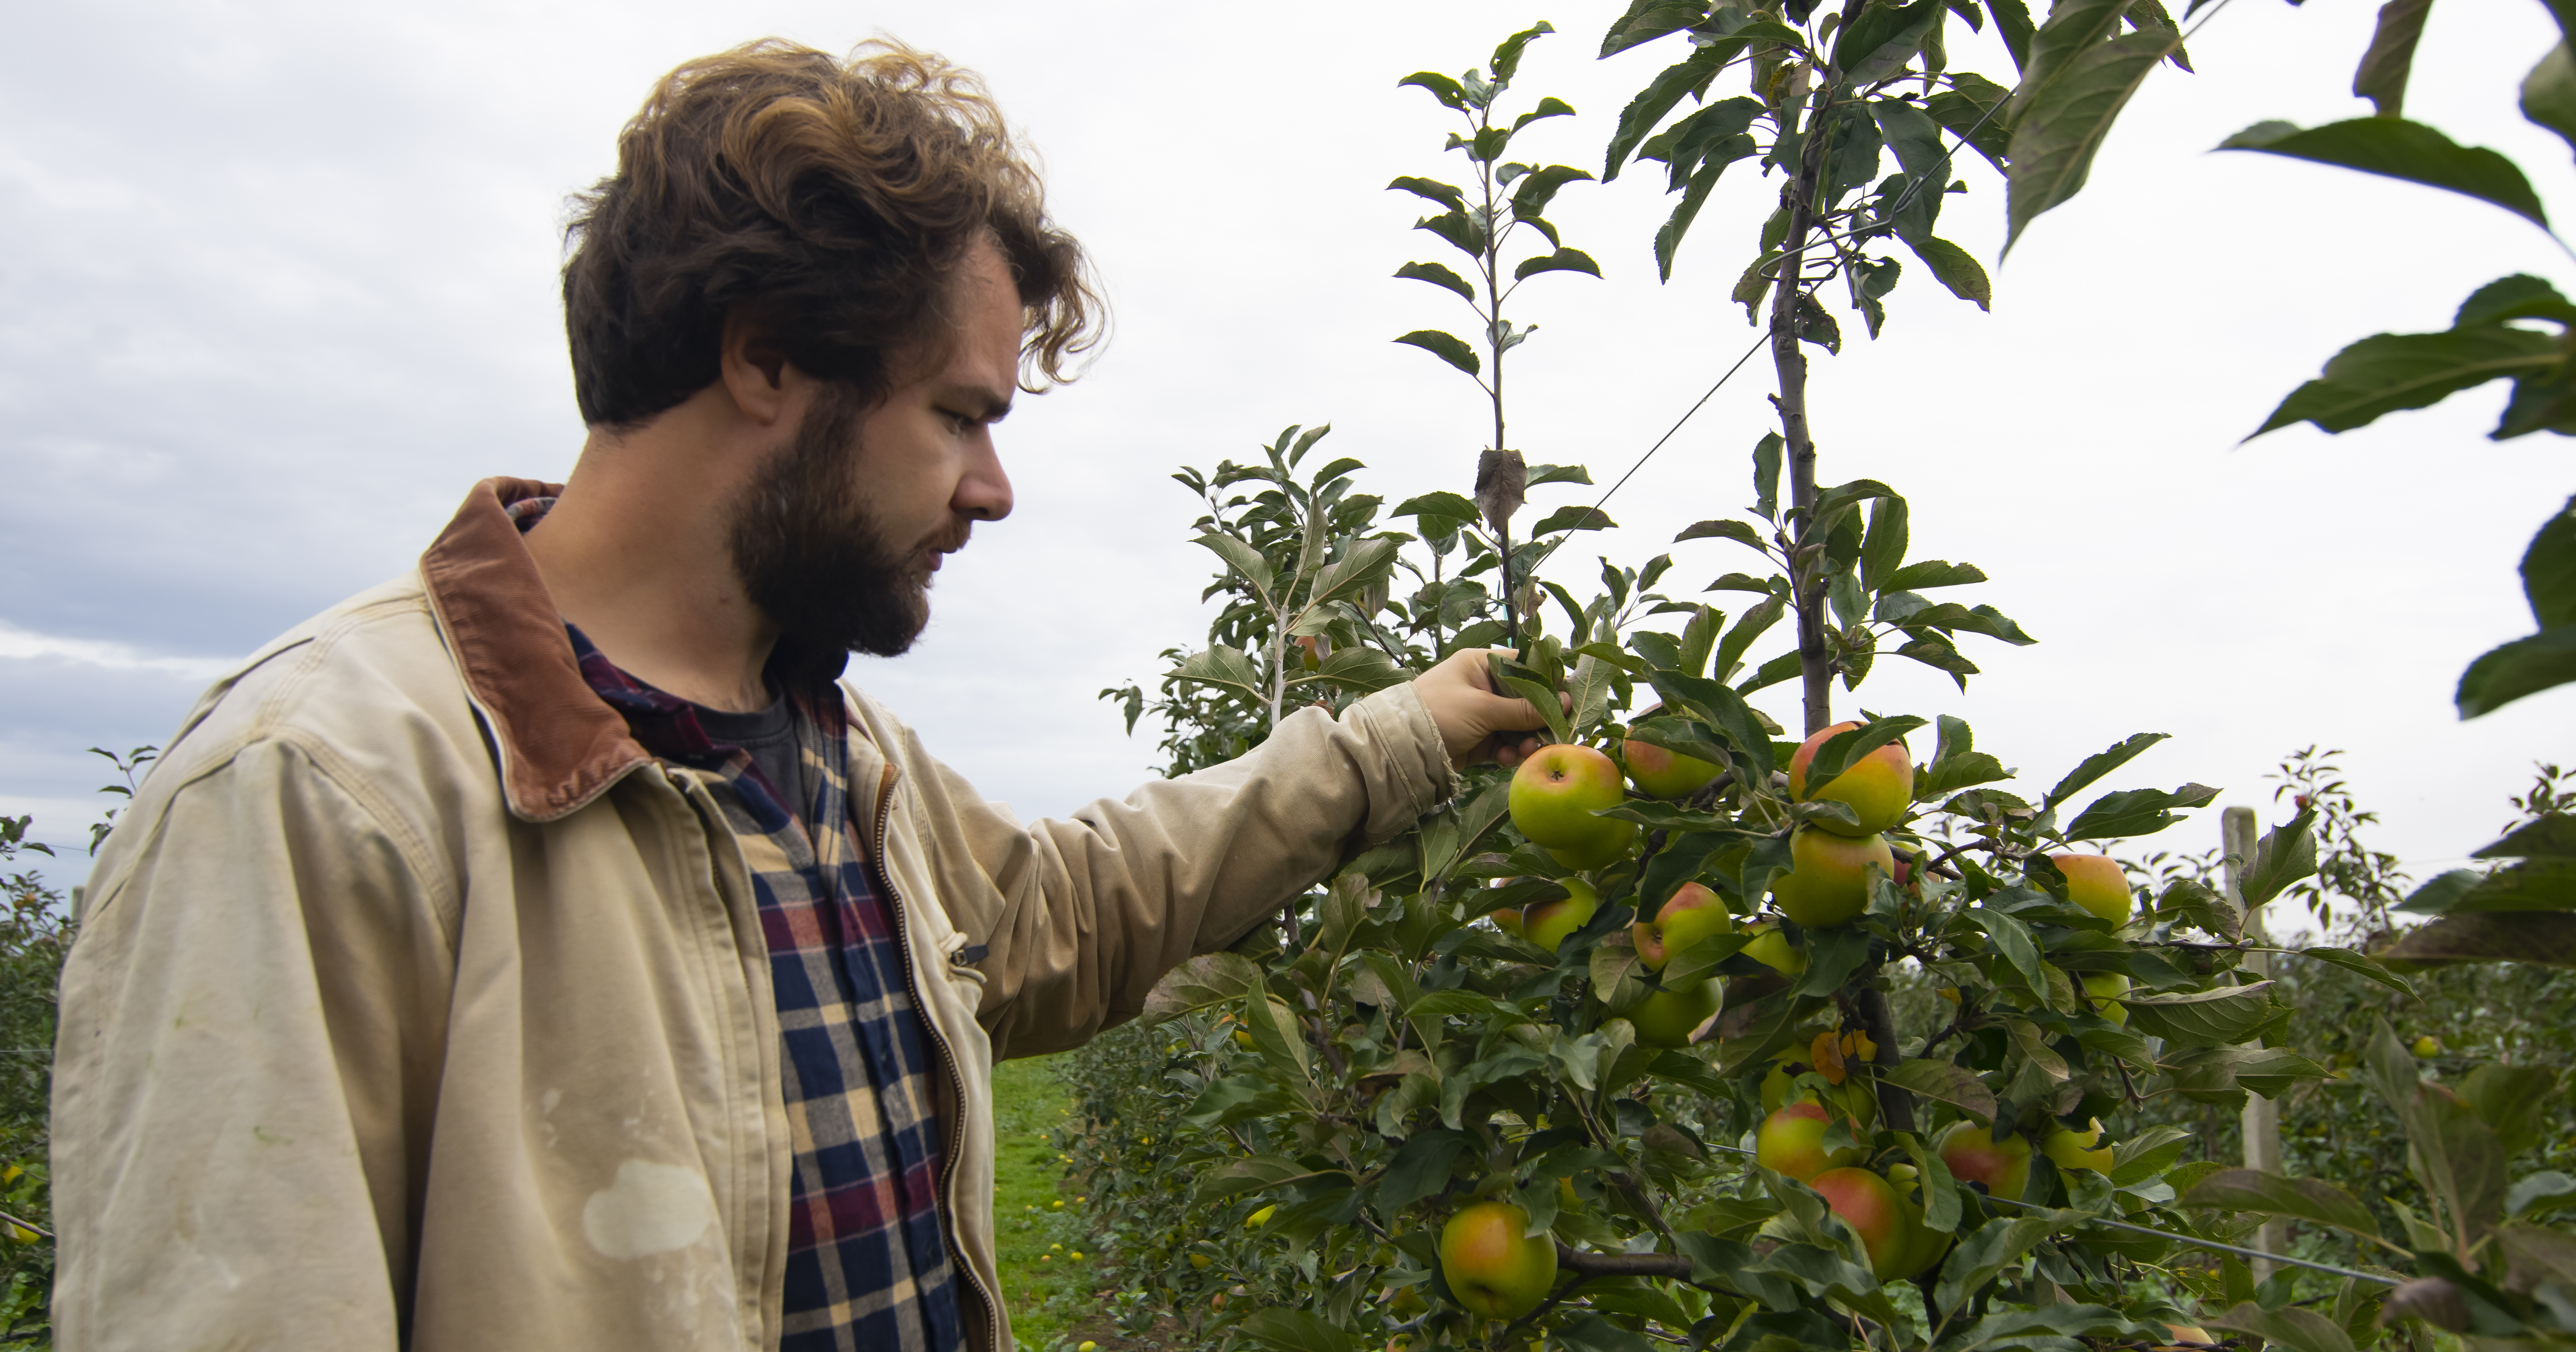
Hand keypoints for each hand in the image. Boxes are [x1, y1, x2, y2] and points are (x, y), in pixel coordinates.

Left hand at [1412, 648, 1562, 769]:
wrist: (1402, 748)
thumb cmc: (1439, 712)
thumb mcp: (1483, 708)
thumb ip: (1523, 709)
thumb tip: (1565, 703)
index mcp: (1480, 664)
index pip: (1523, 665)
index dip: (1546, 681)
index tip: (1566, 698)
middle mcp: (1482, 685)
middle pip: (1524, 700)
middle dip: (1538, 718)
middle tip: (1554, 734)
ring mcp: (1480, 713)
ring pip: (1517, 725)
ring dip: (1526, 739)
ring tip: (1529, 751)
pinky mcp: (1477, 739)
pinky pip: (1504, 743)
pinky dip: (1509, 751)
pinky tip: (1509, 759)